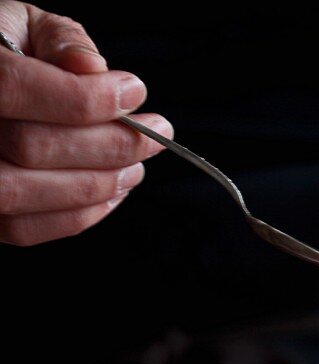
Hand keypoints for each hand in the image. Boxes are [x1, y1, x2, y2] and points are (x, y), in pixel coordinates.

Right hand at [0, 2, 172, 244]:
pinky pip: (25, 228)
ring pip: (27, 192)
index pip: (18, 87)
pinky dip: (79, 215)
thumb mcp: (27, 26)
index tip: (135, 94)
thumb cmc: (5, 54)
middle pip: (31, 147)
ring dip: (96, 185)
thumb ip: (59, 40)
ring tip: (135, 167)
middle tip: (151, 136)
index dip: (84, 97)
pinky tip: (111, 193)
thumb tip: (92, 68)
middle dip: (105, 145)